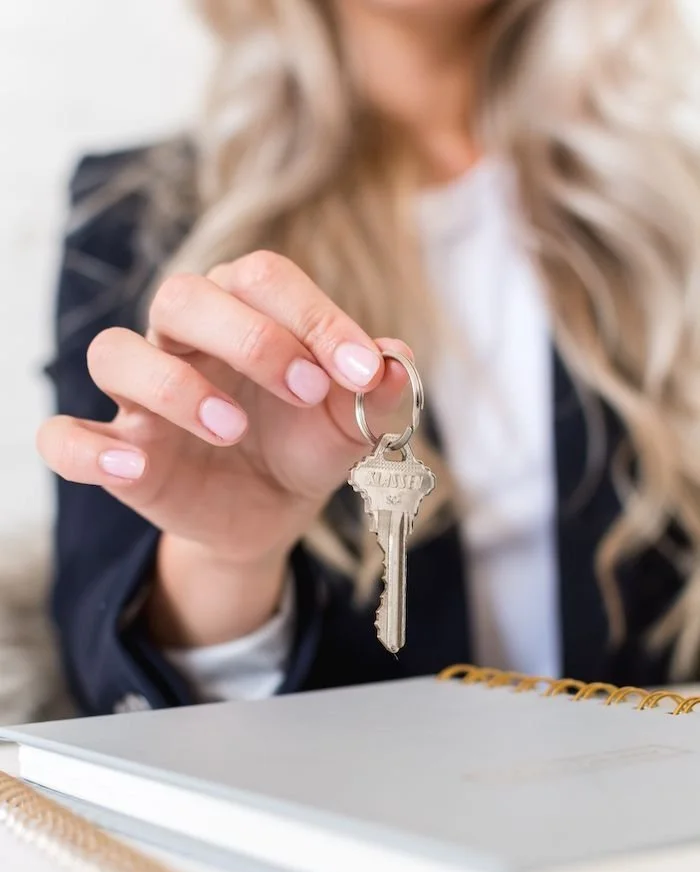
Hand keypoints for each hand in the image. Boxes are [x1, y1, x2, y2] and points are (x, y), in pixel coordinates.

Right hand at [38, 252, 409, 645]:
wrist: (270, 514)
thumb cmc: (303, 446)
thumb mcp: (350, 422)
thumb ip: (374, 390)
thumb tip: (397, 362)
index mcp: (244, 313)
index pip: (262, 279)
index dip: (313, 316)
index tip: (360, 370)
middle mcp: (184, 341)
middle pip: (181, 296)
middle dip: (248, 336)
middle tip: (306, 389)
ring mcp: (141, 397)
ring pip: (114, 353)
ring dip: (174, 385)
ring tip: (233, 430)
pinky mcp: (117, 453)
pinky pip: (63, 437)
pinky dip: (87, 449)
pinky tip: (133, 466)